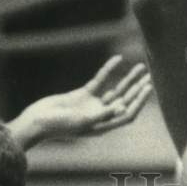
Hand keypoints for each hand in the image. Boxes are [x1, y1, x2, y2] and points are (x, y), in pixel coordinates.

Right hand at [24, 57, 152, 141]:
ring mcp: (92, 105)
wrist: (37, 120)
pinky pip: (100, 80)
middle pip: (125, 101)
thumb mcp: (80, 122)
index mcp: (103, 126)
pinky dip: (108, 70)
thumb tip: (120, 108)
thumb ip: (100, 115)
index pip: (127, 114)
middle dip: (138, 89)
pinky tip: (118, 59)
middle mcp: (101, 116)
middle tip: (150, 76)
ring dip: (128, 79)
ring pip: (116, 90)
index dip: (139, 101)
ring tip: (141, 67)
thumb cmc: (57, 126)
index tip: (148, 88)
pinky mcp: (83, 95)